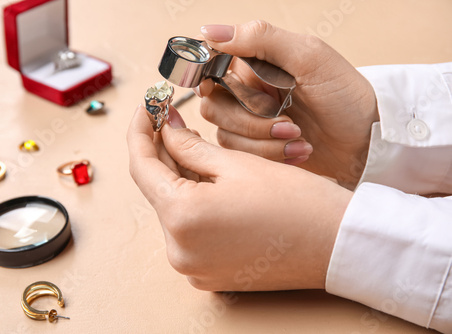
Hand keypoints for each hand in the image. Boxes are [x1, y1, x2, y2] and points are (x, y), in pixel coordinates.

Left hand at [127, 105, 351, 290]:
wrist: (337, 245)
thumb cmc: (296, 201)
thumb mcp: (236, 163)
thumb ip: (189, 145)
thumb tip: (165, 128)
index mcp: (182, 219)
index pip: (142, 166)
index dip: (140, 130)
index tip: (146, 106)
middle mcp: (179, 251)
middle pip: (158, 189)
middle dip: (162, 151)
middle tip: (169, 118)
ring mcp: (193, 267)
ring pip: (174, 209)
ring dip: (179, 175)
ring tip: (191, 143)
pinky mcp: (209, 273)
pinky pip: (190, 229)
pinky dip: (193, 201)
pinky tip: (206, 177)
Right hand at [197, 21, 378, 188]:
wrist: (367, 142)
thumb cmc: (345, 96)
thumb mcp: (309, 57)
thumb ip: (261, 39)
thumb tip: (210, 31)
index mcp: (256, 64)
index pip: (211, 64)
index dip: (206, 76)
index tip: (214, 87)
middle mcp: (248, 92)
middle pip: (213, 105)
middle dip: (250, 120)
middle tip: (288, 121)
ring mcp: (251, 123)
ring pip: (226, 134)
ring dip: (265, 140)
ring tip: (298, 137)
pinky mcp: (257, 150)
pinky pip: (242, 156)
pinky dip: (272, 155)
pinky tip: (300, 151)